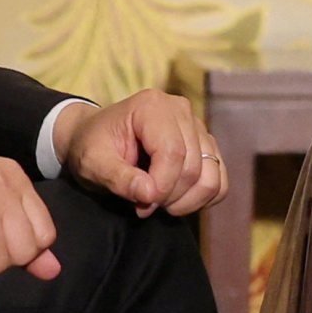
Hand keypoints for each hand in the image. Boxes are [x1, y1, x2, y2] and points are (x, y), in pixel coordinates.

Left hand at [59, 88, 229, 219]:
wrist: (95, 139)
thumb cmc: (91, 148)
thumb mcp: (92, 164)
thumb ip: (118, 178)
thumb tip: (150, 194)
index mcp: (152, 107)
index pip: (173, 152)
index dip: (161, 186)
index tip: (141, 205)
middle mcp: (181, 110)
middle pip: (193, 166)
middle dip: (170, 196)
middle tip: (143, 206)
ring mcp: (197, 126)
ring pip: (211, 175)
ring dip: (188, 200)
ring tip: (160, 204)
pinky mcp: (206, 144)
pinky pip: (220, 179)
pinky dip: (203, 198)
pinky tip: (178, 200)